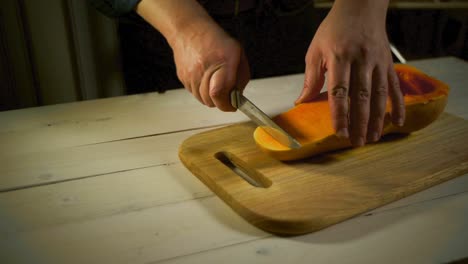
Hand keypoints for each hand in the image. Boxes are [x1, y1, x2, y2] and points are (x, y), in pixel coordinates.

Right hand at [171, 22, 249, 110]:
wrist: (189, 31)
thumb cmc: (216, 41)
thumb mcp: (237, 54)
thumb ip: (241, 77)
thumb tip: (238, 97)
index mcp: (222, 62)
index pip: (219, 93)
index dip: (227, 104)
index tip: (233, 105)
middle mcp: (204, 69)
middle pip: (211, 101)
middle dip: (221, 102)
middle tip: (226, 95)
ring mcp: (191, 75)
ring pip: (202, 100)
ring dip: (211, 98)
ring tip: (215, 83)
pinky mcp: (183, 77)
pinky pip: (194, 93)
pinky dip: (201, 91)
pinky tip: (205, 78)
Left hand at [296, 0, 404, 146]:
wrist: (361, 8)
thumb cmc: (335, 28)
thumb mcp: (316, 49)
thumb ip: (311, 77)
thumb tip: (301, 101)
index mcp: (340, 57)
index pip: (339, 92)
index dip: (339, 114)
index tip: (339, 132)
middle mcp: (361, 60)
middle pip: (361, 97)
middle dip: (359, 123)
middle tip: (357, 142)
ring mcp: (378, 62)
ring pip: (379, 96)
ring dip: (377, 119)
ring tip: (373, 138)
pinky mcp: (389, 64)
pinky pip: (395, 87)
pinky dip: (399, 105)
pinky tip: (398, 122)